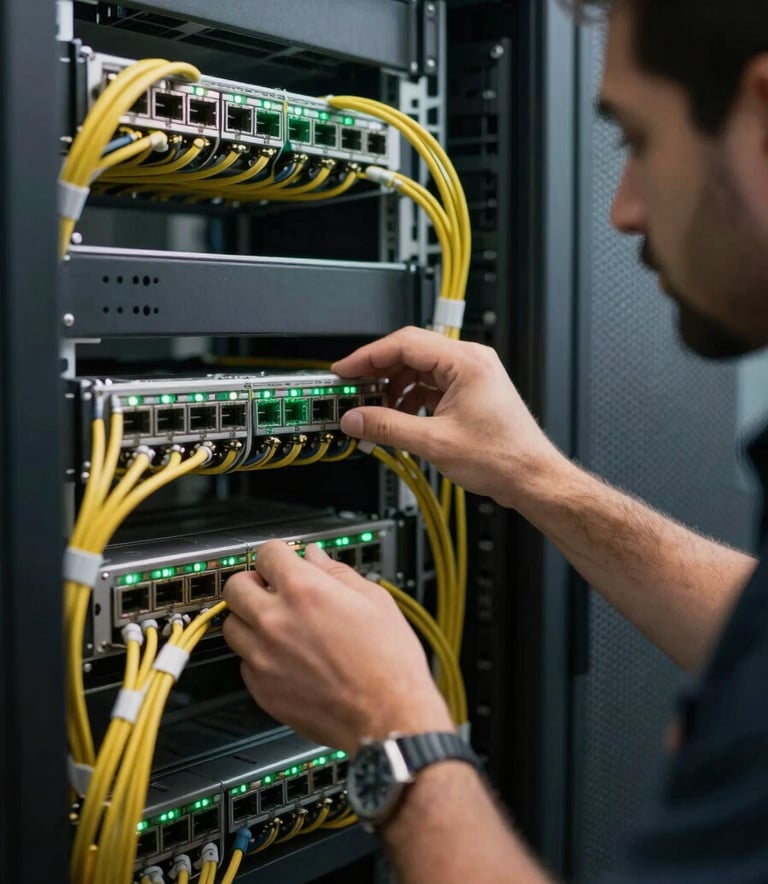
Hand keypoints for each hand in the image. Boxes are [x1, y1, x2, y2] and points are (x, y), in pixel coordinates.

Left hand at [222, 541, 453, 754]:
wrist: (388, 716)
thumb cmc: (388, 662)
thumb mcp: (373, 600)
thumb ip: (336, 572)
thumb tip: (315, 557)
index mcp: (303, 590)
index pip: (266, 553)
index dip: (278, 554)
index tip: (282, 561)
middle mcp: (275, 621)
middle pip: (235, 586)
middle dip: (253, 582)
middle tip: (272, 590)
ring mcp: (264, 657)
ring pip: (232, 625)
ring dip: (250, 619)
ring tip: (278, 626)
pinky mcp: (262, 689)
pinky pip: (244, 662)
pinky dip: (258, 655)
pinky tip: (285, 657)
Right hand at [333, 326, 564, 508]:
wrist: (531, 477)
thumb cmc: (503, 457)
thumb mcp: (434, 442)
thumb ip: (387, 427)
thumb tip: (356, 419)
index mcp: (465, 362)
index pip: (404, 343)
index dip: (368, 357)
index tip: (345, 371)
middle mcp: (470, 362)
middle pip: (410, 353)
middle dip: (378, 372)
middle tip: (352, 389)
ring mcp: (471, 376)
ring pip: (419, 370)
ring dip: (393, 388)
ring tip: (373, 409)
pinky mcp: (470, 392)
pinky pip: (430, 385)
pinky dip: (410, 398)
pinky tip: (397, 417)